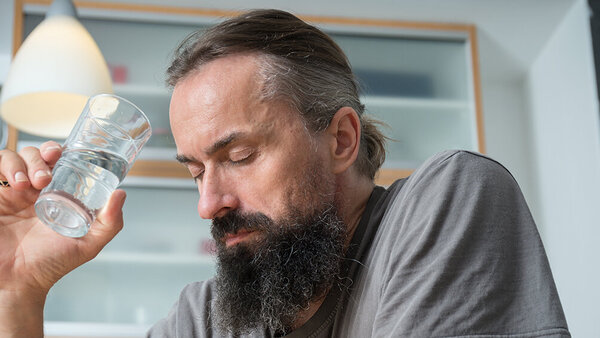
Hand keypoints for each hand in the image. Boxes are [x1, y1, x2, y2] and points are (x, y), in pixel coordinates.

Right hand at [0, 141, 125, 336]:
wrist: (17, 283)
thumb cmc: (50, 265)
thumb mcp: (88, 244)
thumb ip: (109, 223)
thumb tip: (121, 194)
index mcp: (57, 195)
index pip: (59, 161)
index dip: (62, 151)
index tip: (65, 154)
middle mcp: (34, 190)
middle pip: (38, 153)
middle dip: (44, 154)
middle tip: (48, 174)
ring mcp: (12, 192)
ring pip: (16, 156)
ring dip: (26, 161)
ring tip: (33, 183)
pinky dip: (8, 168)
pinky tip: (18, 184)